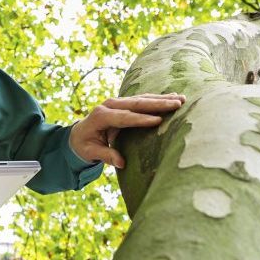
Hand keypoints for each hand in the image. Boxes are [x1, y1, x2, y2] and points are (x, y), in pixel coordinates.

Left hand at [69, 93, 185, 168]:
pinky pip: (142, 99)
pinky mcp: (124, 102)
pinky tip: (172, 97)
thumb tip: (121, 163)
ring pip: (142, 99)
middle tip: (177, 104)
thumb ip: (105, 156)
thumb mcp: (91, 152)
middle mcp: (110, 105)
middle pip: (136, 103)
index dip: (141, 119)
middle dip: (158, 104)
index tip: (158, 120)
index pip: (124, 117)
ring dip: (162, 99)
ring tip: (181, 99)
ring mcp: (117, 101)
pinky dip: (157, 98)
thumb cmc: (85, 145)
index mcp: (101, 116)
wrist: (79, 133)